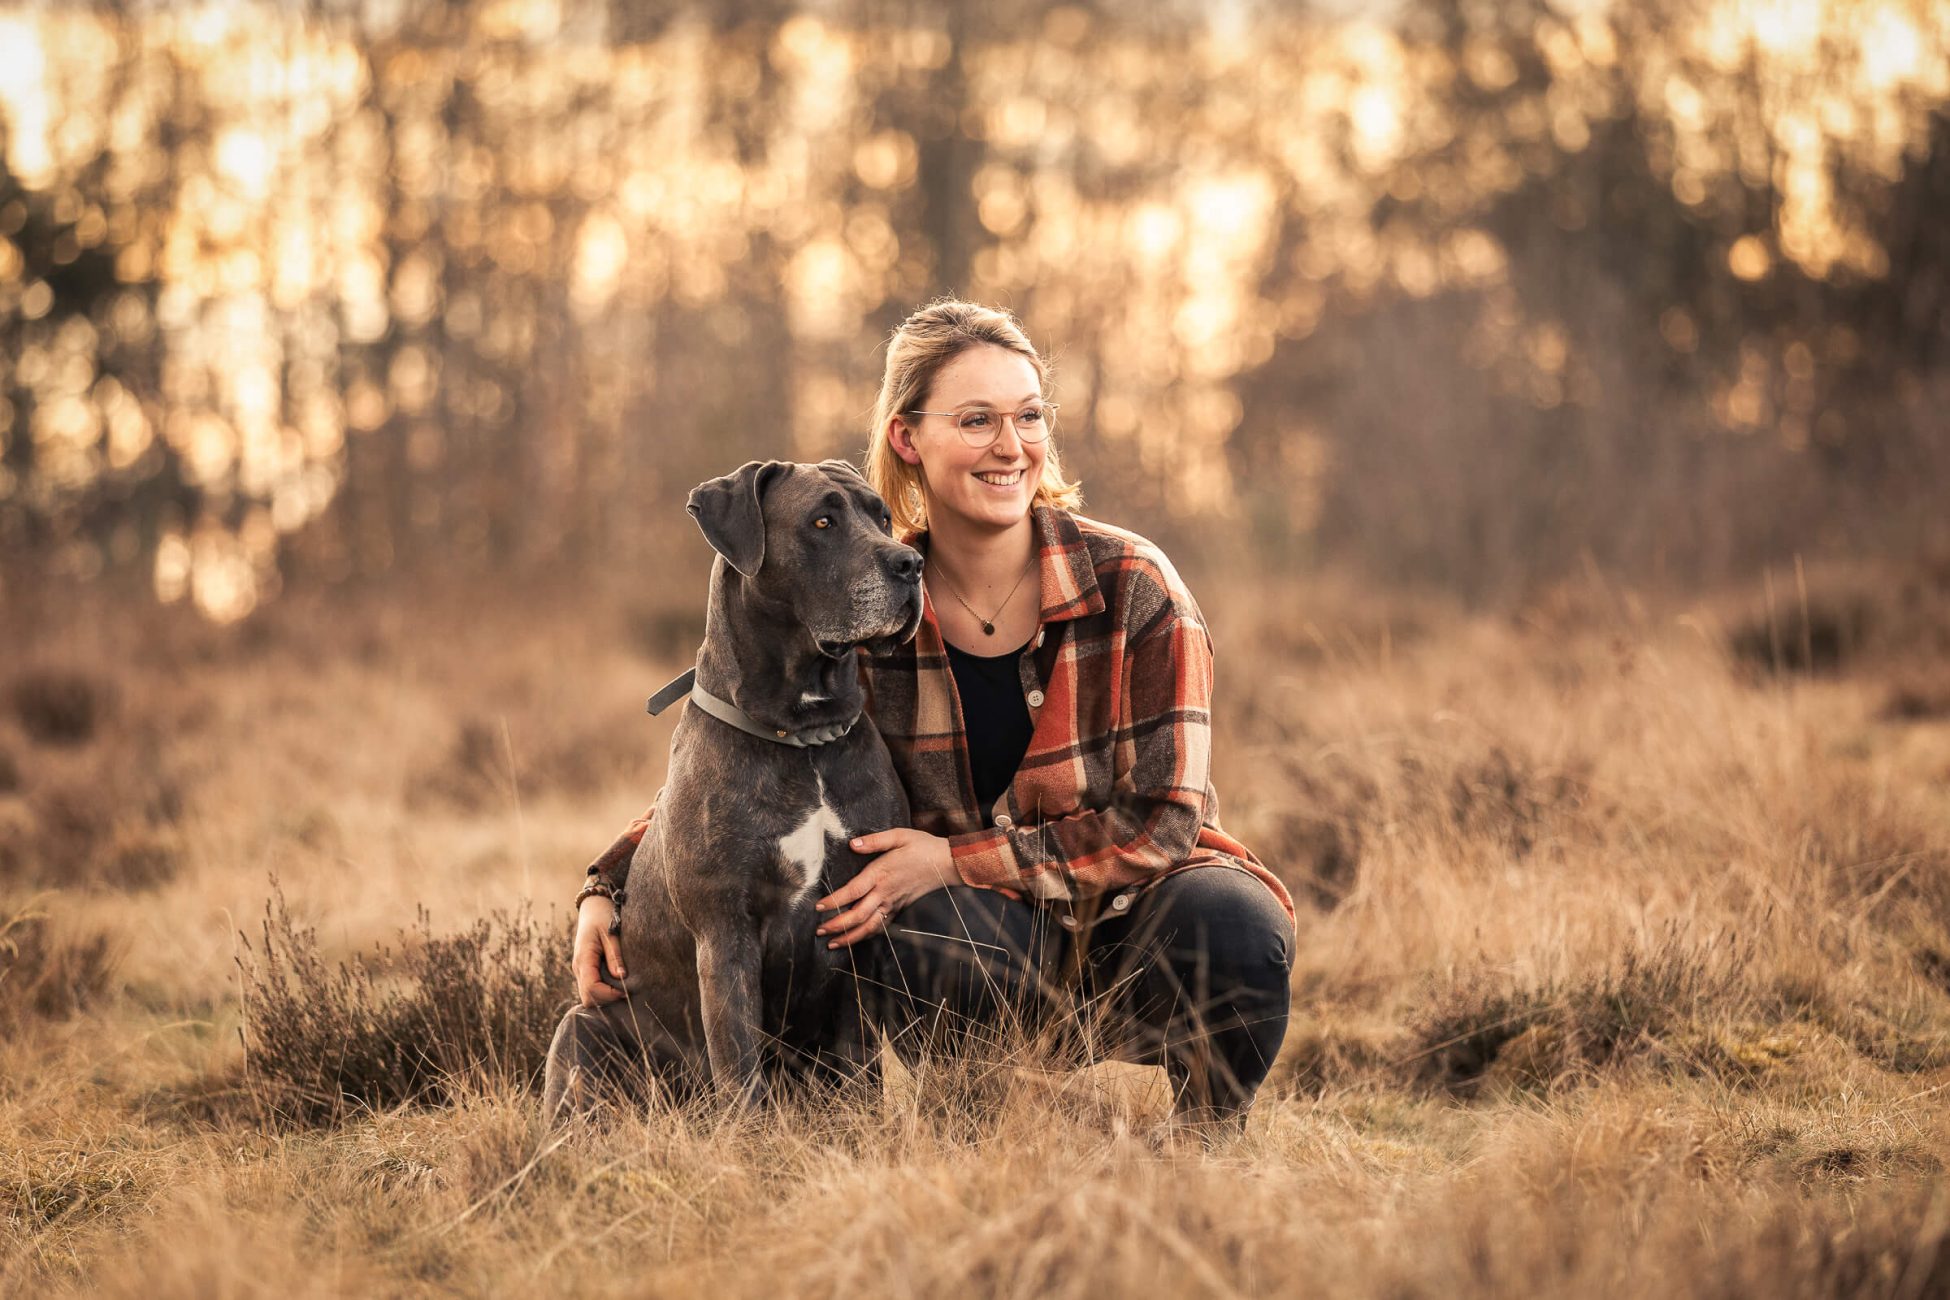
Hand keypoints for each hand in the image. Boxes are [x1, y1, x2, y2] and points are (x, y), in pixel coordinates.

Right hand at [572, 894, 627, 1005]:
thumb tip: (621, 976)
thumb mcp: (611, 933)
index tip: (626, 991)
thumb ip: (615, 955)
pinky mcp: (585, 969)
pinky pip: (591, 988)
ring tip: (623, 989)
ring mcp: (580, 970)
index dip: (608, 995)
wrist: (592, 906)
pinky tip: (617, 985)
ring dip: (605, 997)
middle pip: (587, 998)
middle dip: (606, 1000)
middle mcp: (578, 967)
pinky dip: (603, 991)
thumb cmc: (602, 916)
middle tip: (625, 992)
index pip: (591, 988)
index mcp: (584, 959)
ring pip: (588, 996)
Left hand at [815, 828, 957, 948]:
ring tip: (833, 943)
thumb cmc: (922, 847)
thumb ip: (874, 841)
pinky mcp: (900, 909)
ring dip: (850, 937)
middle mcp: (885, 892)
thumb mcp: (899, 835)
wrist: (947, 863)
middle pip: (857, 915)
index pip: (852, 891)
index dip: (835, 901)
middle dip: (837, 926)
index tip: (819, 907)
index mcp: (881, 874)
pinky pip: (882, 927)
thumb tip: (853, 844)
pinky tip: (856, 939)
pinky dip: (867, 936)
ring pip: (869, 927)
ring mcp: (893, 903)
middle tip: (819, 931)